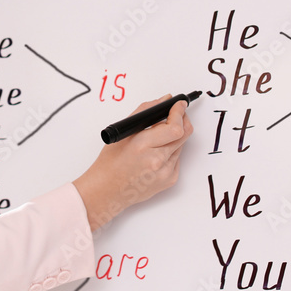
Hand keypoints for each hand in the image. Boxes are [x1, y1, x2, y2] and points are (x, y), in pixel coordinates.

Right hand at [72, 95, 192, 232]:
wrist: (107, 190)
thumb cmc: (111, 162)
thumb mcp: (124, 132)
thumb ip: (145, 113)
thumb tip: (164, 100)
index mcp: (142, 145)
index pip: (174, 128)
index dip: (179, 113)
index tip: (180, 105)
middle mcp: (156, 160)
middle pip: (183, 135)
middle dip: (182, 121)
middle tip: (176, 115)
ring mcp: (165, 172)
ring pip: (181, 145)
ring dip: (173, 138)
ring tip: (156, 140)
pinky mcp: (170, 180)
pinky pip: (177, 159)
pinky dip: (170, 153)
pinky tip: (155, 156)